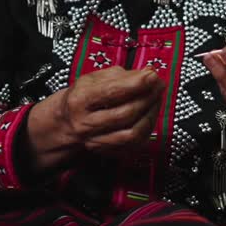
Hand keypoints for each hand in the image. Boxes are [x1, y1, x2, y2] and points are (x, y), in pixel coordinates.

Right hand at [27, 66, 162, 171]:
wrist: (67, 122)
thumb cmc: (85, 96)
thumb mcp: (95, 78)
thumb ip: (121, 75)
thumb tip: (148, 73)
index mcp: (79, 100)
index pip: (110, 92)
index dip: (135, 84)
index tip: (152, 75)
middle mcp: (85, 124)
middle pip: (124, 114)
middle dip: (147, 98)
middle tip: (159, 85)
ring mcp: (96, 141)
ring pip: (131, 133)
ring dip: (151, 114)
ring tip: (156, 99)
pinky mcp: (107, 152)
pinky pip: (134, 144)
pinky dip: (147, 128)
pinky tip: (150, 113)